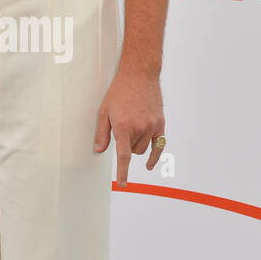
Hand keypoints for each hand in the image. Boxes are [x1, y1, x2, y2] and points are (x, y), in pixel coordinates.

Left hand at [93, 66, 164, 186]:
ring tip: (132, 126)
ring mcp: (151, 126)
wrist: (139, 75)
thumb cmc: (118, 92)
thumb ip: (102, 133)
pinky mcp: (160, 123)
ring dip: (137, 145)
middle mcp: (139, 128)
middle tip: (122, 128)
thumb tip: (99, 150)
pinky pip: (159, 146)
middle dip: (126, 145)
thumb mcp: (104, 111)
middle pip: (132, 152)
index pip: (124, 156)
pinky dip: (154, 156)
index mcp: (123, 126)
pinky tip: (149, 165)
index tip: (122, 184)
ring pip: (143, 149)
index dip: (123, 172)